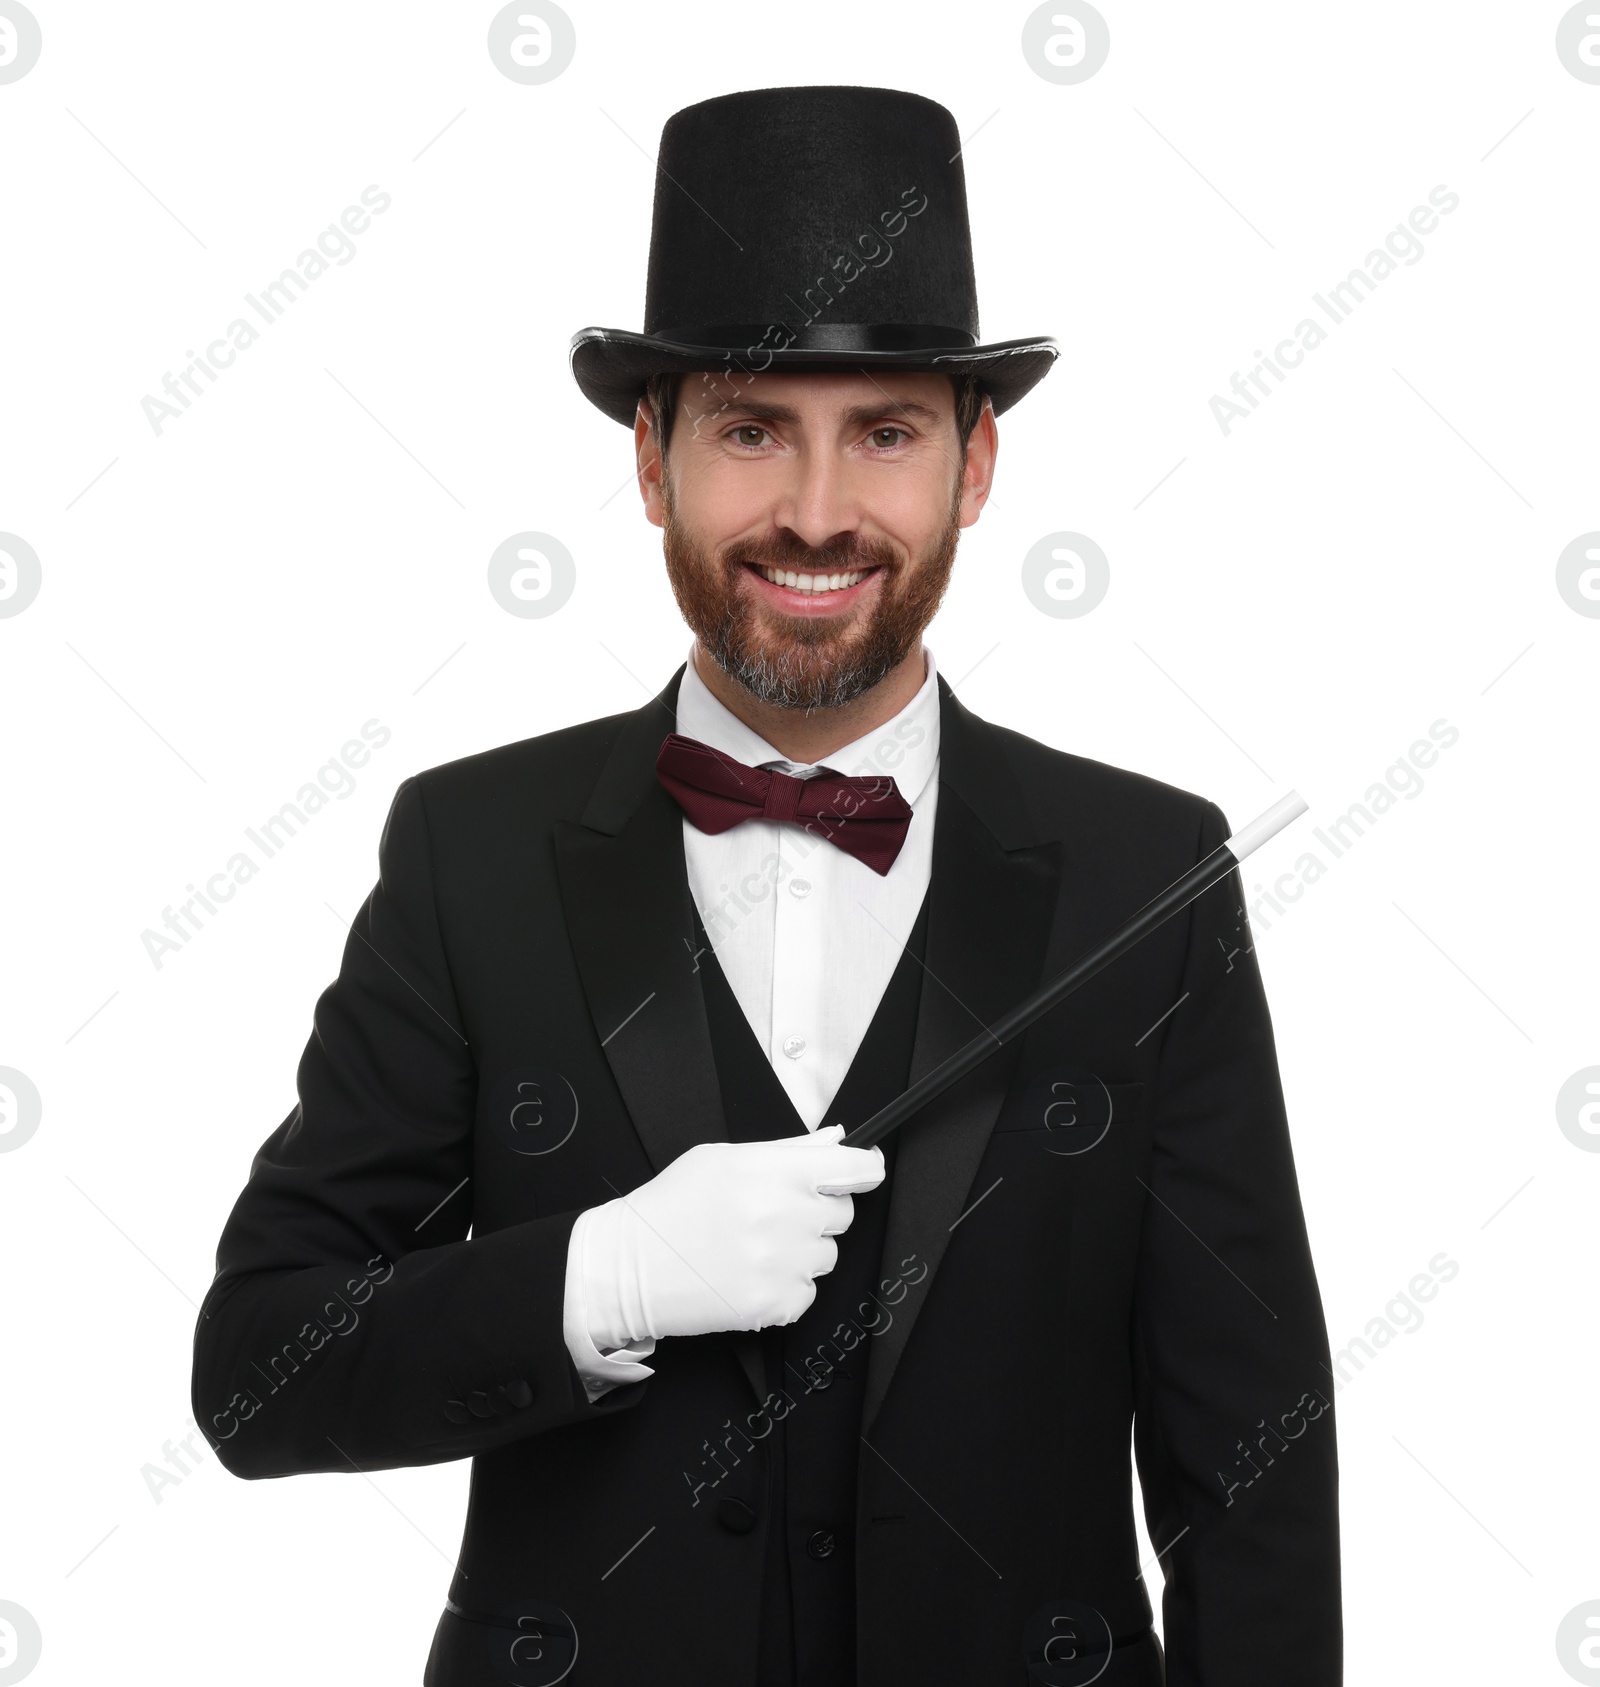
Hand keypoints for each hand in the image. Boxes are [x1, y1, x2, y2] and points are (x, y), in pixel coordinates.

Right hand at [573, 1125, 885, 1345]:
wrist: (629, 1268)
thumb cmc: (673, 1206)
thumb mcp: (723, 1157)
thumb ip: (787, 1149)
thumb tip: (836, 1139)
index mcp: (775, 1173)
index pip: (854, 1168)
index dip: (864, 1168)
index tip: (864, 1171)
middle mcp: (786, 1217)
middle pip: (843, 1212)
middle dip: (817, 1210)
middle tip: (774, 1213)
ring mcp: (783, 1264)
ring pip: (827, 1256)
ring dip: (802, 1251)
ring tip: (754, 1246)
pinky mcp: (776, 1305)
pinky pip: (808, 1292)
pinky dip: (786, 1287)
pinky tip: (749, 1274)